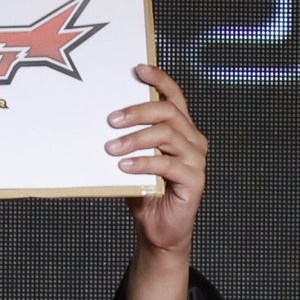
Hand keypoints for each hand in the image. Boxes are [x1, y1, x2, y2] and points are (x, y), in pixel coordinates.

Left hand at [113, 63, 207, 256]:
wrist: (157, 230)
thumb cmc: (145, 191)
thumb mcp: (133, 158)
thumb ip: (128, 138)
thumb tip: (103, 118)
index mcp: (181, 130)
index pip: (174, 97)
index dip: (160, 80)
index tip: (138, 69)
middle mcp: (193, 141)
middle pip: (169, 113)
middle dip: (138, 111)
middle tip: (111, 120)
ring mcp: (196, 160)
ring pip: (167, 135)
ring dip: (136, 139)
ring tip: (111, 147)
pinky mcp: (195, 180)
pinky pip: (167, 164)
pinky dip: (143, 163)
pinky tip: (124, 167)